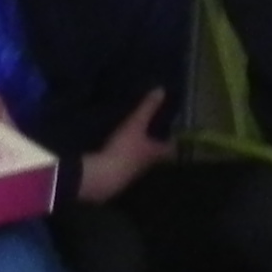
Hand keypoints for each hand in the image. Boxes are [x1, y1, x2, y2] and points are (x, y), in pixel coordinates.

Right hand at [78, 88, 173, 203]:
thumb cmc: (123, 150)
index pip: (169, 147)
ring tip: (129, 143)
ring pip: (136, 165)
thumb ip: (147, 108)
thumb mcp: (135, 125)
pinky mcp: (112, 181)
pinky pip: (118, 170)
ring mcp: (129, 176)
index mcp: (154, 154)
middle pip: (153, 157)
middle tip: (149, 136)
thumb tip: (161, 89)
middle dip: (152, 147)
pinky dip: (117, 162)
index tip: (171, 133)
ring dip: (134, 156)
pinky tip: (109, 156)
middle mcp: (145, 167)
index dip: (171, 141)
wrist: (99, 178)